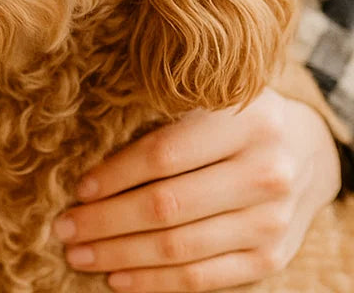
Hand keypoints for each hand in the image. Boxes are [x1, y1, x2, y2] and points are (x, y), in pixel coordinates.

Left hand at [54, 89, 340, 290]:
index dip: (115, 175)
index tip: (78, 189)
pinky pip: (205, 278)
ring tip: (80, 255)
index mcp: (244, 121)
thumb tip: (87, 153)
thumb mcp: (208, 97)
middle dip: (106, 221)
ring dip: (121, 255)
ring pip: (181, 248)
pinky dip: (156, 282)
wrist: (307, 149)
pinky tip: (119, 277)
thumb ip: (162, 115)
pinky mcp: (271, 257)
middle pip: (167, 206)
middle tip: (65, 228)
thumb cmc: (234, 116)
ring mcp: (270, 220)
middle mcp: (264, 172)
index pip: (163, 154)